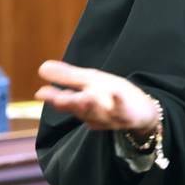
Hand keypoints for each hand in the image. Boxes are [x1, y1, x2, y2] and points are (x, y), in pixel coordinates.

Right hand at [35, 60, 158, 134]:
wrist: (143, 111)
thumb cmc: (112, 96)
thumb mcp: (90, 82)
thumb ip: (68, 77)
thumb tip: (41, 67)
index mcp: (83, 105)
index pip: (66, 102)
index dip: (54, 98)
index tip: (41, 93)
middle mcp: (94, 114)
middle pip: (81, 110)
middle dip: (71, 104)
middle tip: (58, 99)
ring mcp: (111, 117)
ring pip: (99, 114)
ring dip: (91, 106)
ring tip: (84, 97)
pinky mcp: (129, 116)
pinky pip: (123, 111)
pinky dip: (119, 103)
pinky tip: (116, 93)